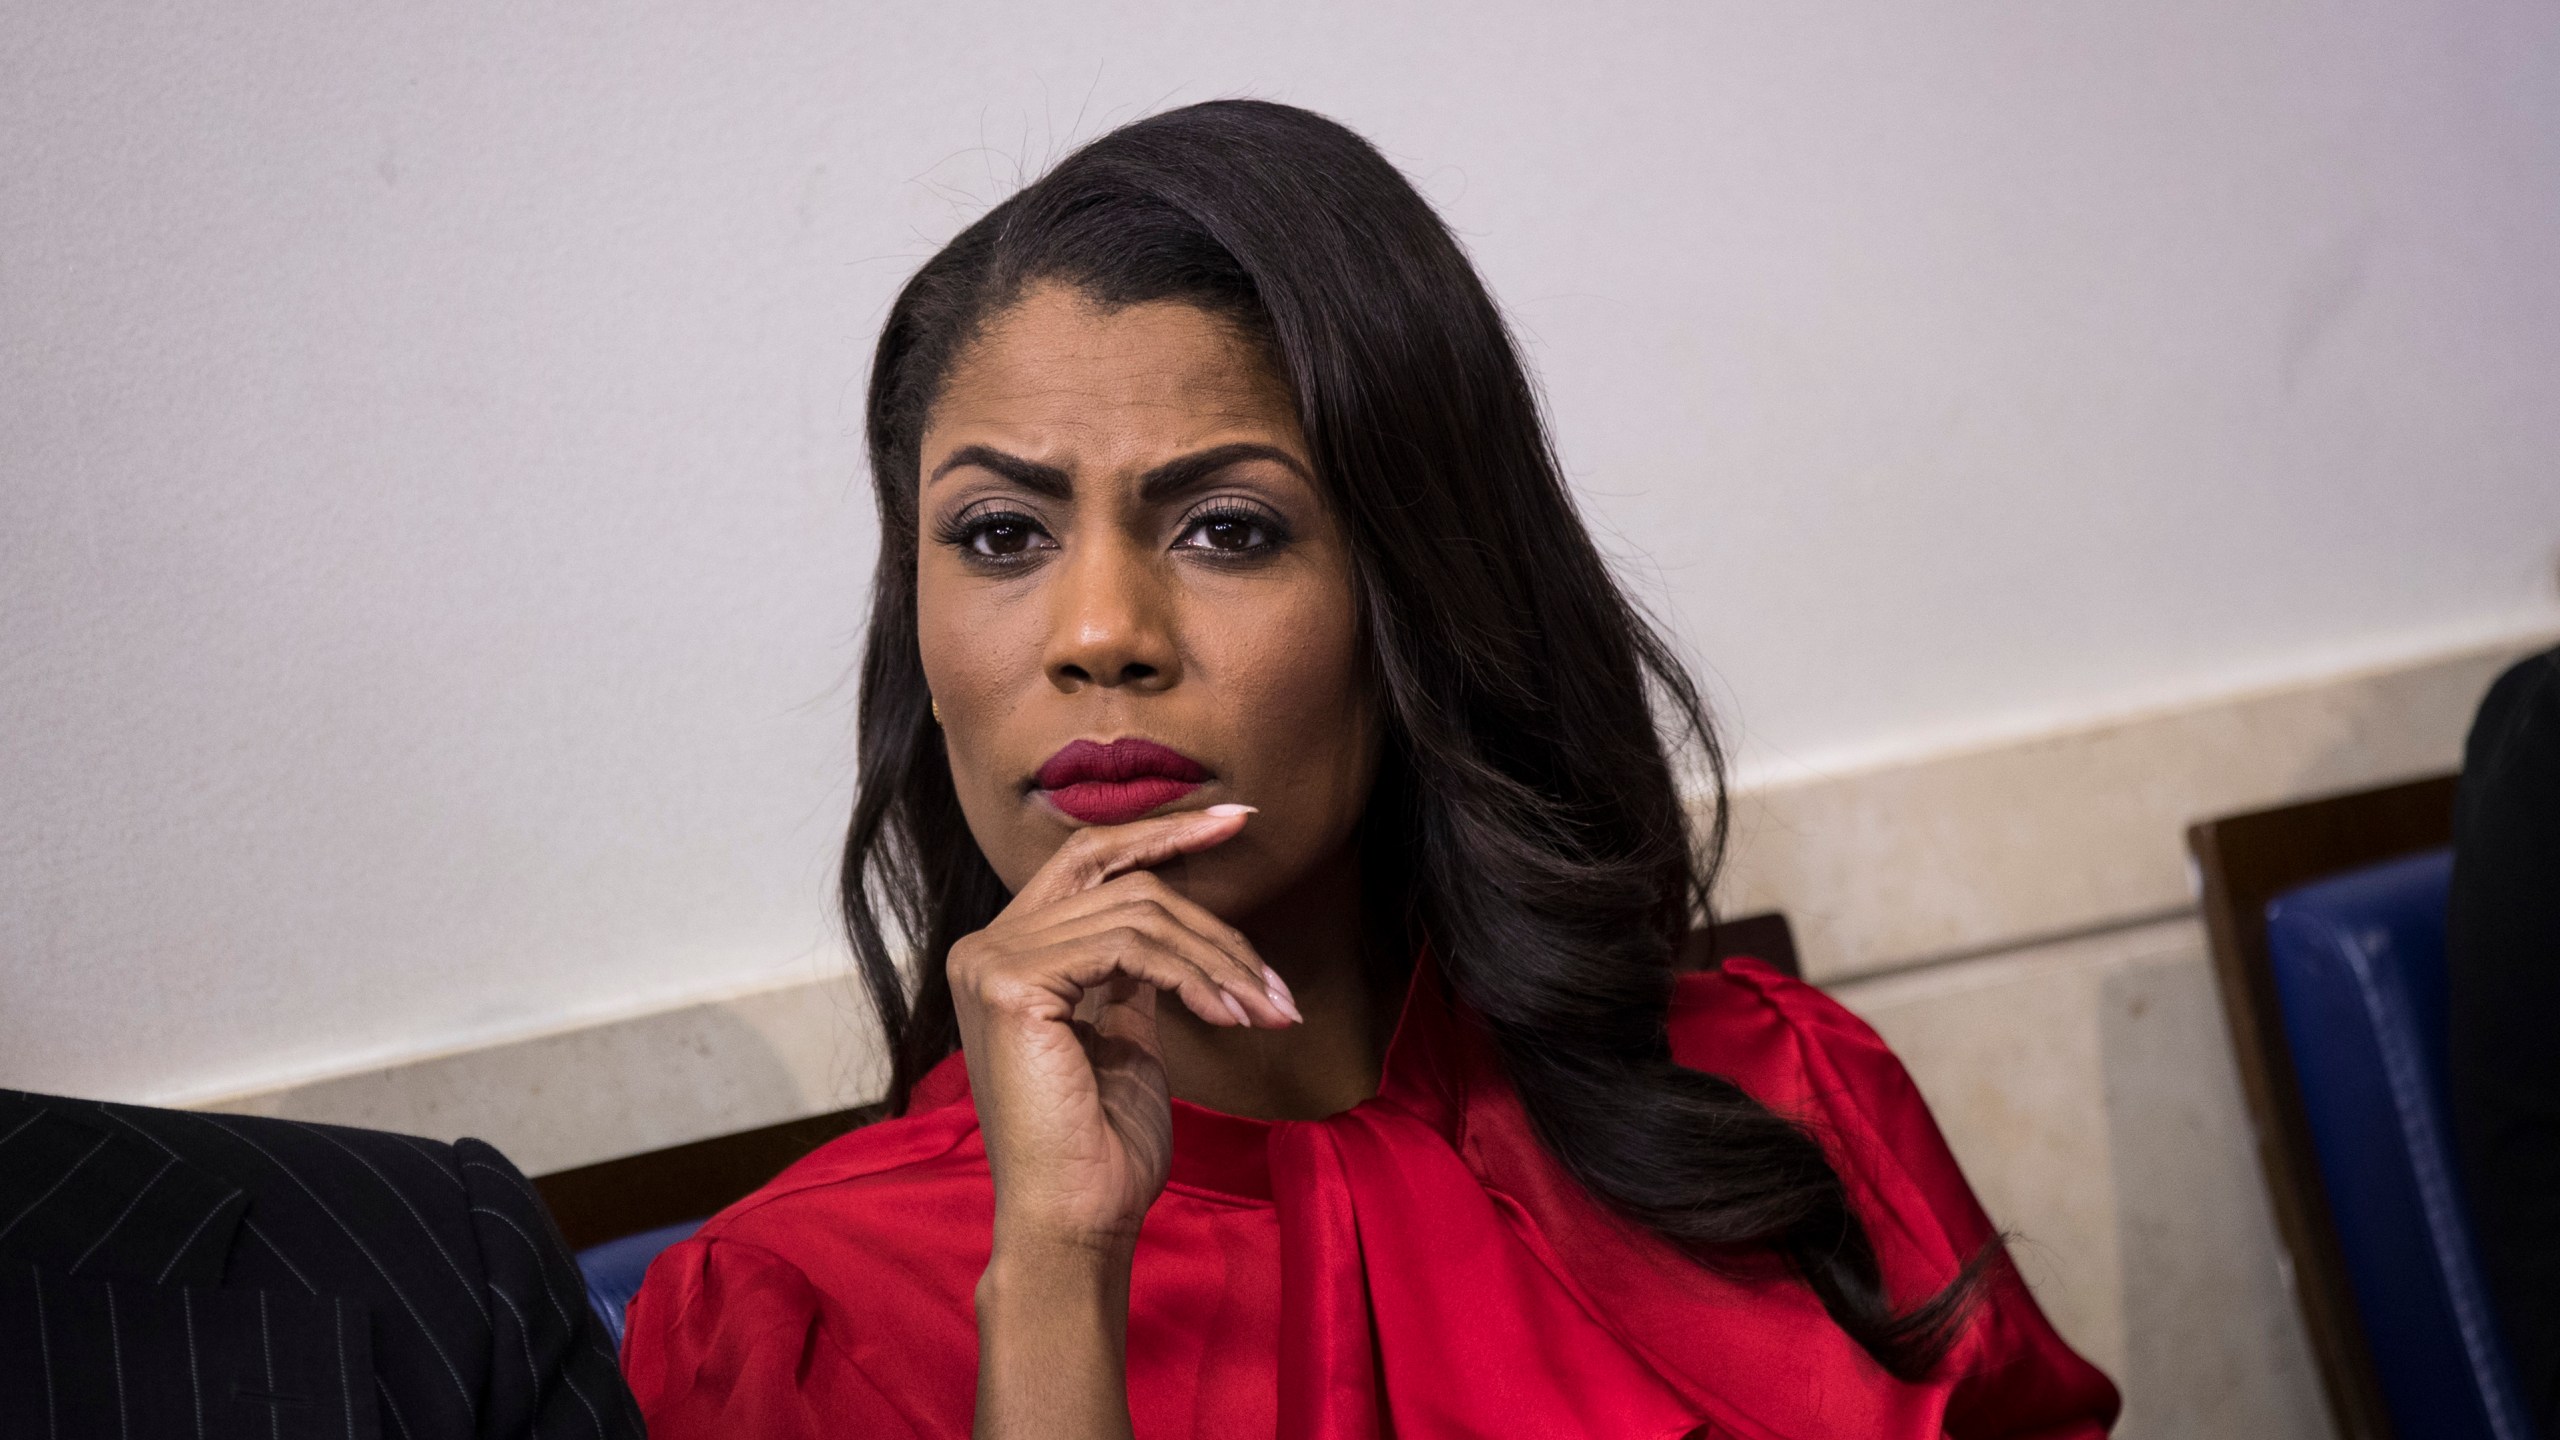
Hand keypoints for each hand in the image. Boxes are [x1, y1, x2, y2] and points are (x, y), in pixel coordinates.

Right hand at [949, 804, 1301, 1259]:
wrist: (1074, 1219)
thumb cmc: (1104, 1145)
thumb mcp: (1122, 1037)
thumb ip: (1130, 972)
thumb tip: (1176, 924)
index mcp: (1007, 954)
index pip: (1089, 860)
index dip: (1164, 833)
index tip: (1239, 819)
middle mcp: (985, 945)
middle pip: (1122, 881)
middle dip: (1212, 912)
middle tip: (1276, 972)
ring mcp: (992, 960)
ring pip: (1138, 913)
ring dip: (1219, 962)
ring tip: (1268, 1013)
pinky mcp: (1011, 983)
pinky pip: (1129, 946)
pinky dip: (1193, 975)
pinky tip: (1228, 1016)